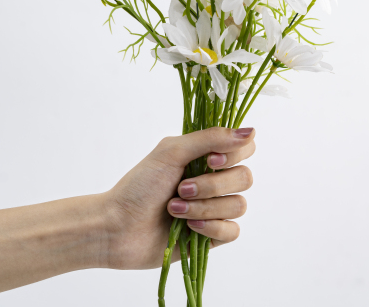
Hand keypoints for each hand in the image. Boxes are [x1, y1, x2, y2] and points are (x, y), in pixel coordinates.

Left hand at [102, 126, 255, 269]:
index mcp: (206, 156)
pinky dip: (210, 228)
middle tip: (181, 188)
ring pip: (238, 205)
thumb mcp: (172, 152)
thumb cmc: (139, 186)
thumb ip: (211, 138)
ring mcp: (214, 208)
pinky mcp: (212, 236)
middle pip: (244, 178)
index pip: (244, 148)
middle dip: (212, 186)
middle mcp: (214, 179)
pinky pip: (232, 231)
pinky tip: (188, 228)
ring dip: (204, 208)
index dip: (234, 155)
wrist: (118, 228)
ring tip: (174, 209)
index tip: (210, 161)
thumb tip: (250, 131)